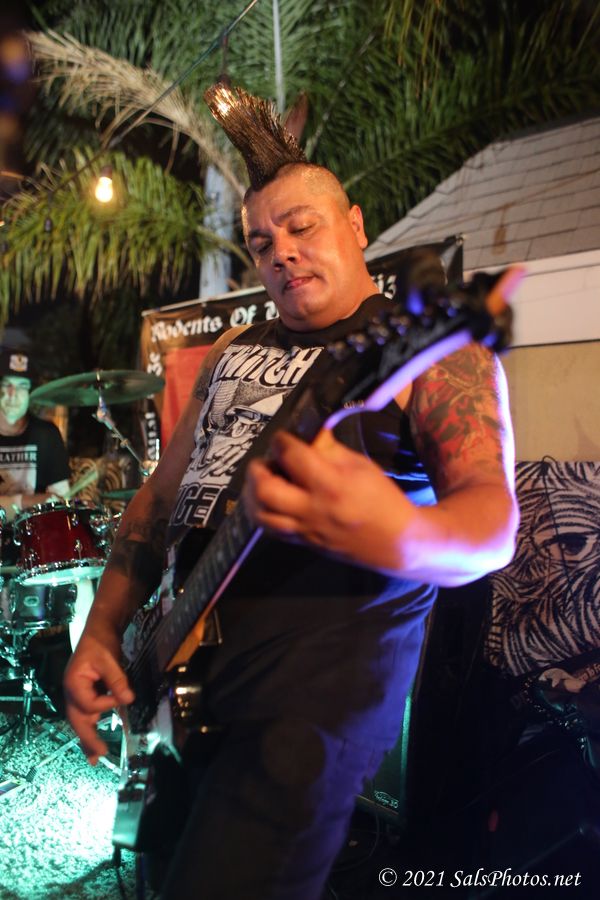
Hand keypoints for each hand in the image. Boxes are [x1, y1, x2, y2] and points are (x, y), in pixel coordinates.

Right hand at [64, 629, 133, 764]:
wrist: (98, 630)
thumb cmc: (100, 642)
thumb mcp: (109, 659)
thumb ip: (117, 680)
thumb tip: (128, 700)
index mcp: (73, 683)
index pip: (89, 704)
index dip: (107, 703)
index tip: (122, 696)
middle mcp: (71, 692)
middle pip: (77, 720)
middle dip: (87, 739)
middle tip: (98, 757)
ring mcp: (77, 694)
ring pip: (80, 720)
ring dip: (87, 739)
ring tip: (94, 758)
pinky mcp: (85, 695)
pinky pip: (86, 715)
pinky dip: (90, 728)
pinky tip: (94, 743)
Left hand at [243, 430, 414, 572]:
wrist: (395, 542)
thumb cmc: (381, 498)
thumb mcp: (360, 465)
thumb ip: (328, 448)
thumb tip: (306, 430)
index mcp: (331, 485)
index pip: (292, 457)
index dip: (281, 441)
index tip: (283, 437)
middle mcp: (313, 510)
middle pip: (266, 491)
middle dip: (257, 470)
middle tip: (266, 460)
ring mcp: (305, 530)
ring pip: (260, 515)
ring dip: (252, 493)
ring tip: (262, 479)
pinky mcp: (303, 543)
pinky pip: (270, 529)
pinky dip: (262, 511)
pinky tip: (269, 500)